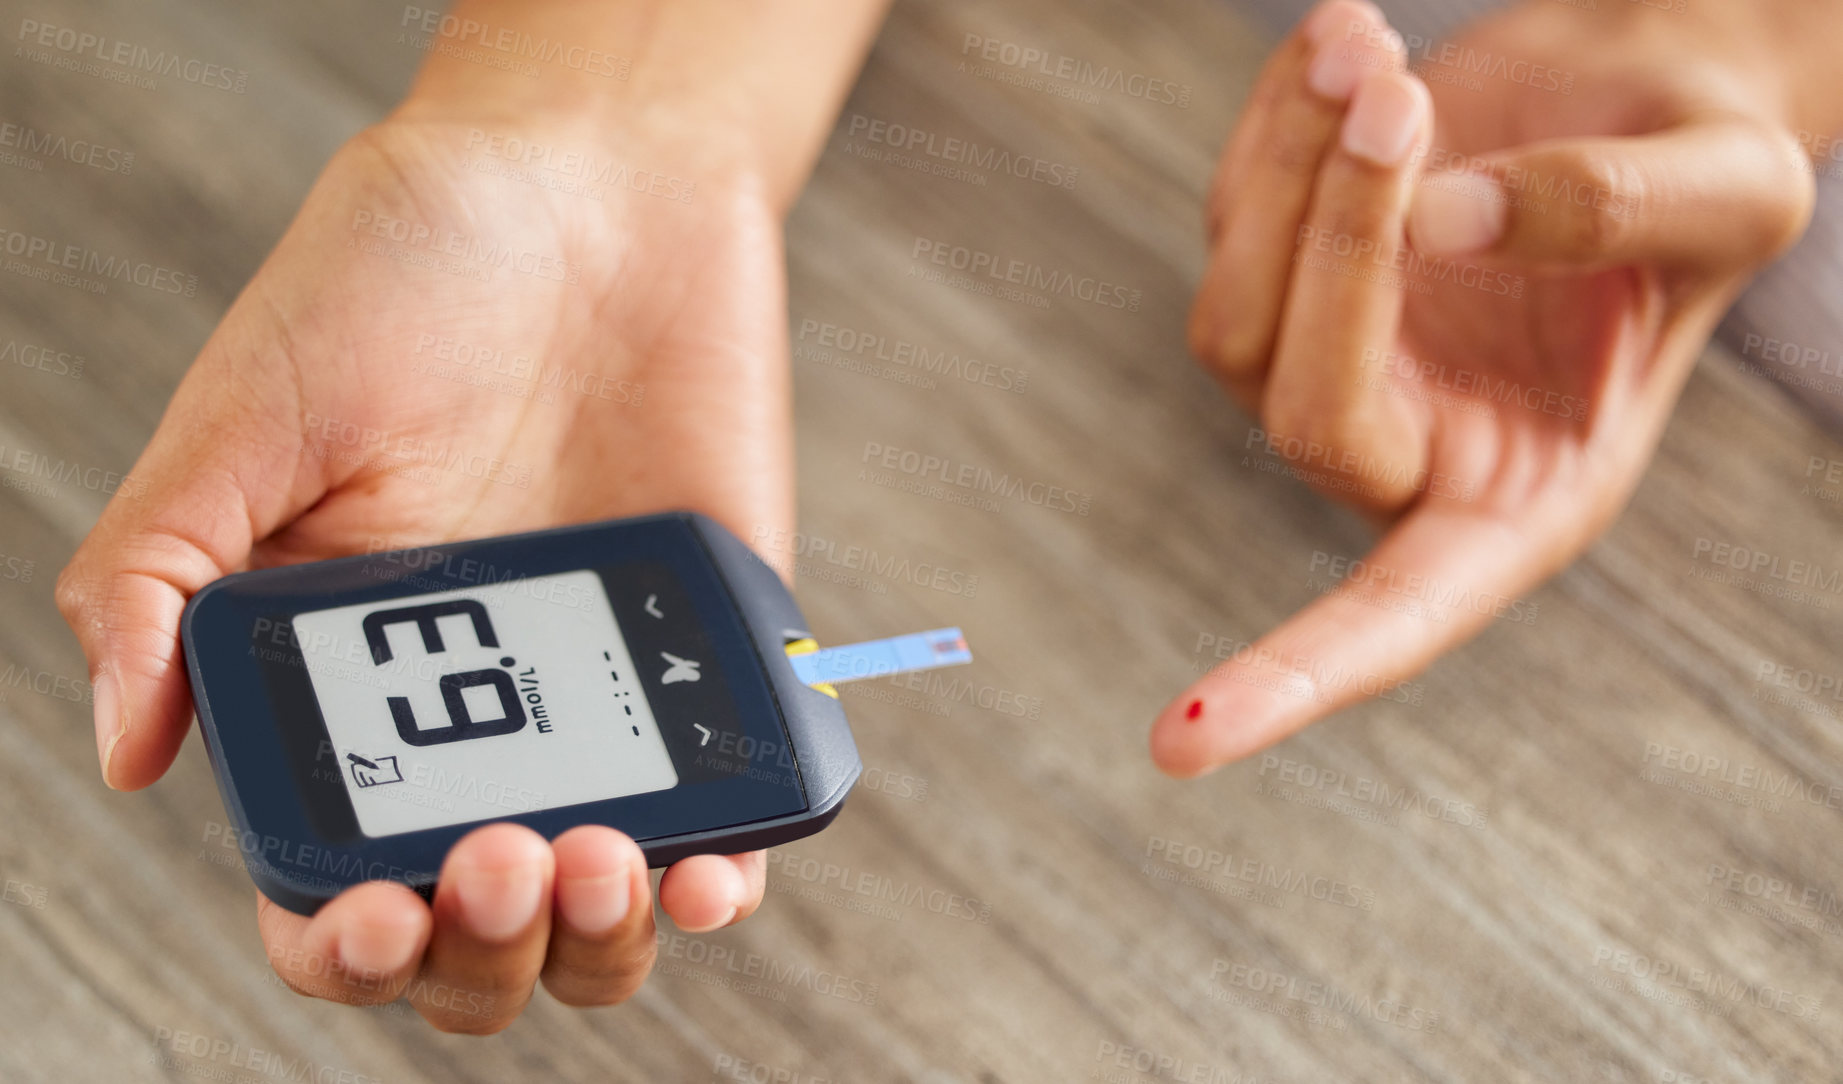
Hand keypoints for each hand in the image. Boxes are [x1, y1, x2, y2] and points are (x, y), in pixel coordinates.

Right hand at [56, 108, 790, 1029]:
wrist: (600, 184)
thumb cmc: (411, 274)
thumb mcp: (254, 403)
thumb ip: (170, 567)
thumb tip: (130, 747)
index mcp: (339, 681)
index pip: (334, 879)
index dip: (345, 940)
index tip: (379, 911)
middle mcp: (476, 714)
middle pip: (474, 929)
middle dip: (481, 950)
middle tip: (497, 863)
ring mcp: (602, 697)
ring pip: (602, 909)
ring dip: (601, 942)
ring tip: (603, 862)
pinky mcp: (711, 661)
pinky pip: (732, 814)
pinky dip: (728, 877)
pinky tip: (713, 863)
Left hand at [1155, 0, 1816, 774]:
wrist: (1641, 84)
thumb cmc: (1703, 166)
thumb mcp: (1728, 188)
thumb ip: (1607, 212)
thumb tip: (1438, 227)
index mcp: (1519, 498)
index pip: (1392, 618)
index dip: (1295, 679)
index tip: (1181, 747)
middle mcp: (1406, 453)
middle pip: (1301, 411)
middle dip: (1339, 247)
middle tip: (1402, 93)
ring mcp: (1327, 365)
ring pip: (1232, 315)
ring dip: (1293, 172)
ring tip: (1373, 42)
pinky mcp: (1276, 275)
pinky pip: (1226, 214)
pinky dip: (1269, 124)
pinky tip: (1342, 40)